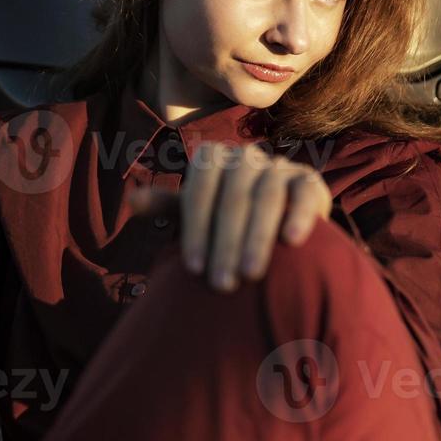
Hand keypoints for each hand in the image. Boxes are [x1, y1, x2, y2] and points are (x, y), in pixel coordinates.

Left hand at [128, 141, 332, 291]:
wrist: (275, 220)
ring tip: (251, 274)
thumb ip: (167, 206)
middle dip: (226, 243)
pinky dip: (299, 215)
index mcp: (212, 160)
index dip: (195, 230)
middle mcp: (245, 157)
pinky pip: (304, 192)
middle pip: (232, 198)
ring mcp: (278, 166)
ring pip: (266, 197)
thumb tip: (132, 200)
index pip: (199, 193)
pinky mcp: (308, 179)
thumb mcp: (196, 212)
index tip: (193, 270)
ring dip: (257, 237)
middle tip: (222, 284)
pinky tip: (291, 242)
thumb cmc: (225, 220)